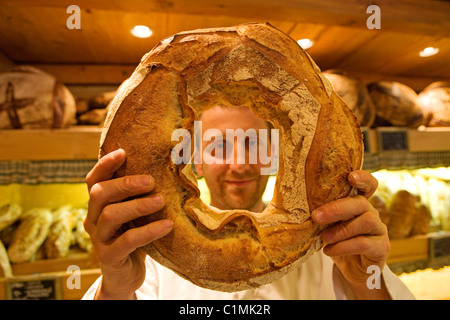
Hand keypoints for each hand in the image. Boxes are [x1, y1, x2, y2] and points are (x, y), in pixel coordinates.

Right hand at [84, 149, 172, 298]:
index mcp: (97, 205)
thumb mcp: (135, 214)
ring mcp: (99, 239)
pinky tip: (167, 226)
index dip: (105, 165)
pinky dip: (148, 231)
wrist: (126, 274)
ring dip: (137, 205)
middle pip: (99, 194)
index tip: (123, 152)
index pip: (93, 180)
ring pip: (110, 215)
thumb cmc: (134, 237)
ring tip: (161, 201)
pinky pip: (127, 241)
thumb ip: (140, 196)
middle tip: (150, 181)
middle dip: (124, 184)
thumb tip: (167, 169)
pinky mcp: (109, 257)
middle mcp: (92, 219)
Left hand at [312, 170, 390, 298]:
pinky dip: (344, 247)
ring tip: (323, 238)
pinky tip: (329, 250)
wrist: (352, 270)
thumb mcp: (327, 225)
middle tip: (316, 217)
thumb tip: (289, 205)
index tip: (350, 176)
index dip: (363, 178)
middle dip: (337, 208)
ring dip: (340, 230)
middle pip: (361, 203)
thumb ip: (319, 214)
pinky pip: (364, 243)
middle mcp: (372, 212)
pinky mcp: (381, 247)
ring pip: (365, 222)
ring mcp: (379, 229)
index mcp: (358, 203)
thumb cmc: (336, 241)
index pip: (368, 185)